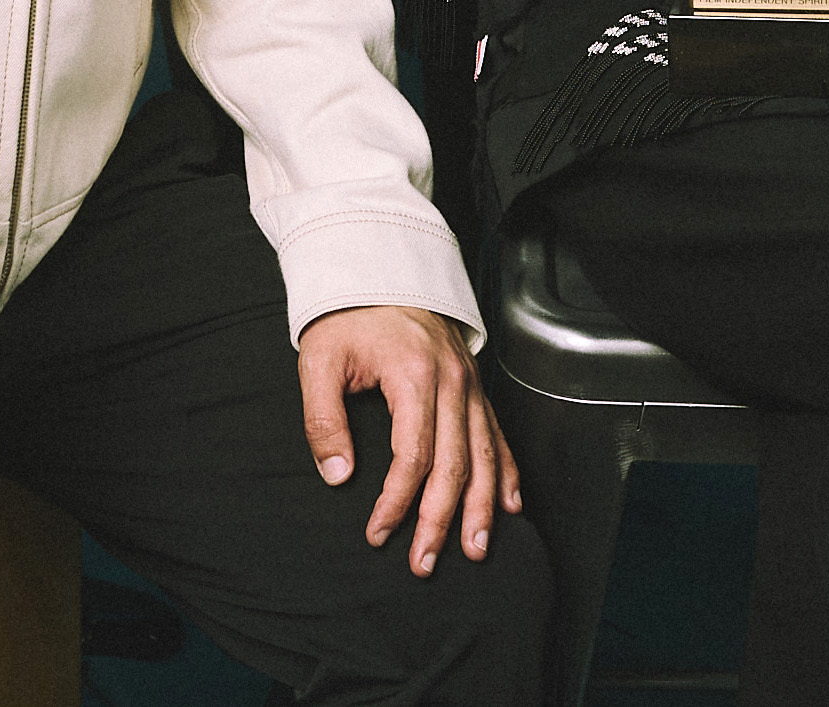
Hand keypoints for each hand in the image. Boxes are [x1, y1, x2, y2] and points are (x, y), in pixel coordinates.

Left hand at [298, 305, 518, 571]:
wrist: (378, 266)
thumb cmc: (348, 315)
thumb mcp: (319, 360)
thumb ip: (323, 419)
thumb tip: (338, 476)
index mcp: (413, 374)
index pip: (413, 454)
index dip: (397, 501)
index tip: (378, 532)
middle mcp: (451, 379)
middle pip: (454, 462)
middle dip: (441, 519)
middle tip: (425, 563)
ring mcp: (469, 382)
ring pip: (483, 453)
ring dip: (482, 506)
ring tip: (476, 548)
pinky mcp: (474, 384)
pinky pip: (496, 433)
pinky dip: (505, 471)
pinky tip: (509, 503)